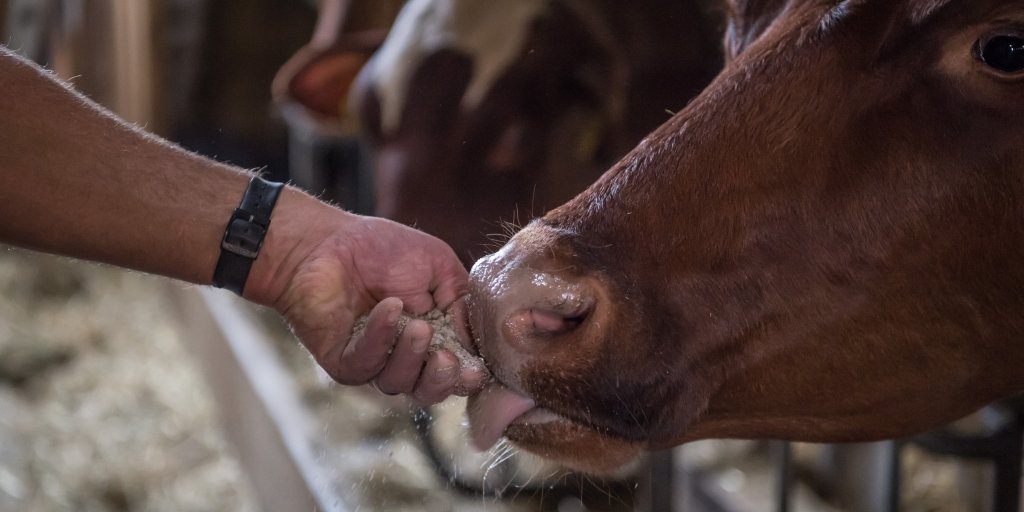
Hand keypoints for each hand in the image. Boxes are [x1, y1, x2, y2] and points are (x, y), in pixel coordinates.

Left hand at [259, 201, 487, 404]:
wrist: (329, 242)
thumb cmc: (385, 250)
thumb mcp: (439, 266)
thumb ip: (461, 301)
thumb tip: (474, 340)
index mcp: (435, 337)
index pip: (456, 370)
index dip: (468, 375)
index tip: (477, 366)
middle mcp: (405, 357)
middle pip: (429, 390)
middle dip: (441, 379)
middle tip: (447, 359)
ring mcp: (374, 362)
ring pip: (397, 383)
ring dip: (411, 356)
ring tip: (417, 325)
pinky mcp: (343, 362)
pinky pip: (365, 366)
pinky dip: (380, 339)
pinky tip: (388, 308)